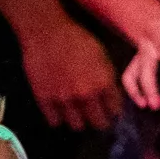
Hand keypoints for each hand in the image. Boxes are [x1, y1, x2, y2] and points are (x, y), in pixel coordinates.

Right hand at [19, 11, 121, 129]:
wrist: (47, 32)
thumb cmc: (77, 38)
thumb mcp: (102, 56)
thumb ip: (107, 79)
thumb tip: (111, 96)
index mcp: (103, 83)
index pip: (114, 110)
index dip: (113, 111)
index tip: (110, 111)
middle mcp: (86, 95)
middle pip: (98, 123)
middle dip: (100, 121)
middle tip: (96, 115)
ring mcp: (64, 99)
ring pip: (77, 126)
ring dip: (79, 120)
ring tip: (77, 113)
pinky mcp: (44, 100)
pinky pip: (55, 121)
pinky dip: (58, 118)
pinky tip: (60, 110)